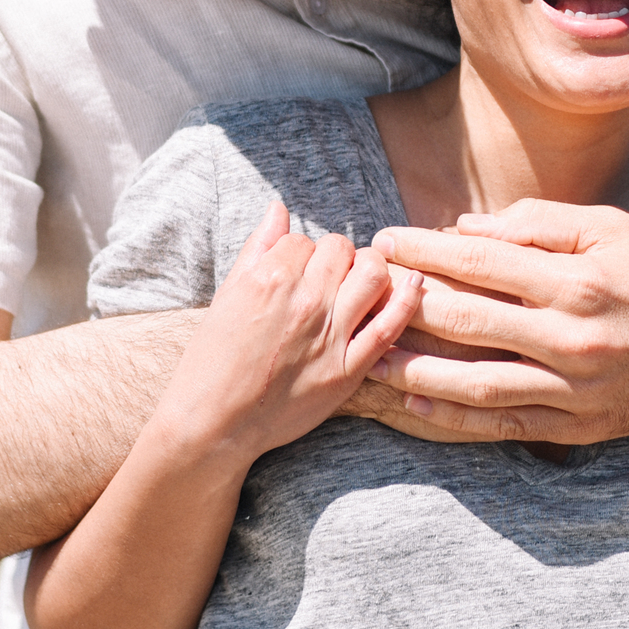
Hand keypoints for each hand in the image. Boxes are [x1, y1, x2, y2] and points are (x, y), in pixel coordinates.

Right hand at [160, 204, 419, 464]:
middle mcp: (305, 301)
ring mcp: (330, 334)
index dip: (301, 253)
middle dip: (335, 256)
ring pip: (372, 273)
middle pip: (341, 249)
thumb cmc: (214, 359)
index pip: (305, 240)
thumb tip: (278, 208)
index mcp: (270, 277)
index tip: (297, 272)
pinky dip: (407, 299)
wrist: (214, 421)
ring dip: (369, 269)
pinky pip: (390, 324)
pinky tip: (414, 283)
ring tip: (358, 283)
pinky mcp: (348, 369)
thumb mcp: (227, 295)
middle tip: (327, 278)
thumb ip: (257, 247)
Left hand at [365, 200, 628, 443]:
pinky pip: (505, 424)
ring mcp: (574, 387)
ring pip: (477, 383)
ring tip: (369, 357)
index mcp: (576, 281)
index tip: (386, 240)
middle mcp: (571, 337)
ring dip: (416, 370)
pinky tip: (415, 403)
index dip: (424, 251)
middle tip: (365, 290)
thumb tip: (464, 229)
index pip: (480, 263)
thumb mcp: (608, 230)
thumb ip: (536, 225)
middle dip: (407, 303)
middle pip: (468, 320)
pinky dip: (456, 418)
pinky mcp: (578, 424)